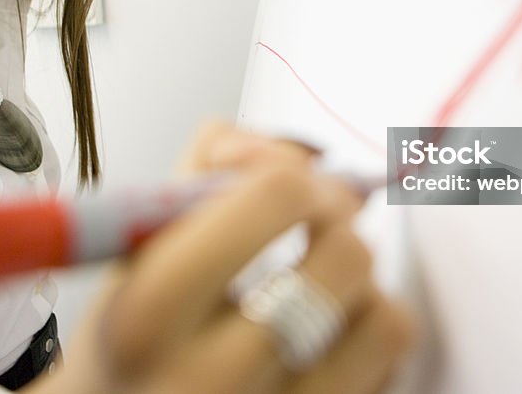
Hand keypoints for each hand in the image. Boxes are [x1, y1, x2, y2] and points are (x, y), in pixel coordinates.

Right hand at [28, 131, 413, 393]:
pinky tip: (328, 337)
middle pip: (346, 255)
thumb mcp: (134, 249)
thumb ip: (206, 171)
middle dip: (336, 224)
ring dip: (362, 288)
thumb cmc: (131, 340)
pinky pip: (390, 366)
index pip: (274, 197)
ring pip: (385, 316)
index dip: (301, 173)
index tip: (295, 182)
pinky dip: (369, 337)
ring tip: (319, 291)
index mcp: (151, 313)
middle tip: (314, 228)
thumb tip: (295, 151)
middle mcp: (211, 380)